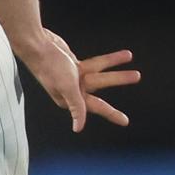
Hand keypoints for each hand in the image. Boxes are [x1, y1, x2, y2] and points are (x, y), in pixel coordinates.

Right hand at [23, 30, 138, 130]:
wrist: (37, 46)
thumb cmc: (49, 67)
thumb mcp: (66, 88)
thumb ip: (76, 108)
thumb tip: (78, 128)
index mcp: (69, 99)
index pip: (96, 107)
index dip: (112, 114)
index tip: (125, 121)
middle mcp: (72, 91)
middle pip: (100, 86)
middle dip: (119, 79)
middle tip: (137, 76)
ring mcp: (73, 78)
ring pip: (99, 72)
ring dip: (114, 65)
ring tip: (129, 56)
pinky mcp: (73, 66)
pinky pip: (95, 63)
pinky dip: (106, 60)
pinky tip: (118, 56)